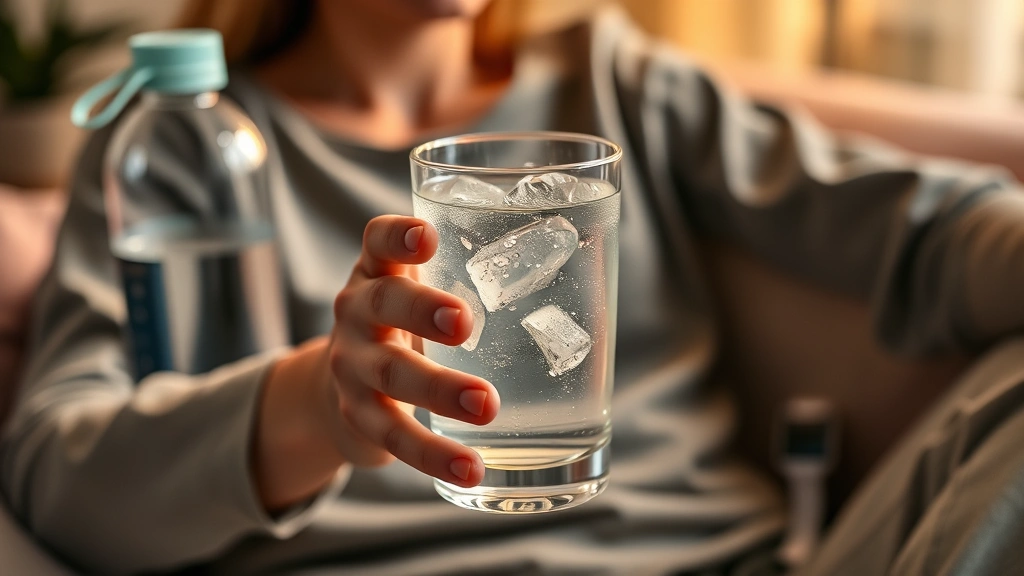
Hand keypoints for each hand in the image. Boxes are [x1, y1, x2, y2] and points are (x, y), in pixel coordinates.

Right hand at [254, 216, 498, 511]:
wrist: (334, 390)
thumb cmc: (400, 328)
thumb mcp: (416, 295)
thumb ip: (465, 279)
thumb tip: (571, 280)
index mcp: (378, 274)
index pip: (378, 241)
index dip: (397, 237)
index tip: (426, 238)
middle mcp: (357, 312)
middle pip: (384, 303)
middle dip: (423, 312)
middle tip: (464, 323)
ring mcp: (351, 365)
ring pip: (391, 374)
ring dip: (439, 390)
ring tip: (486, 405)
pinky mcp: (359, 415)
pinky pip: (395, 436)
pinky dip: (434, 455)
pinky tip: (470, 468)